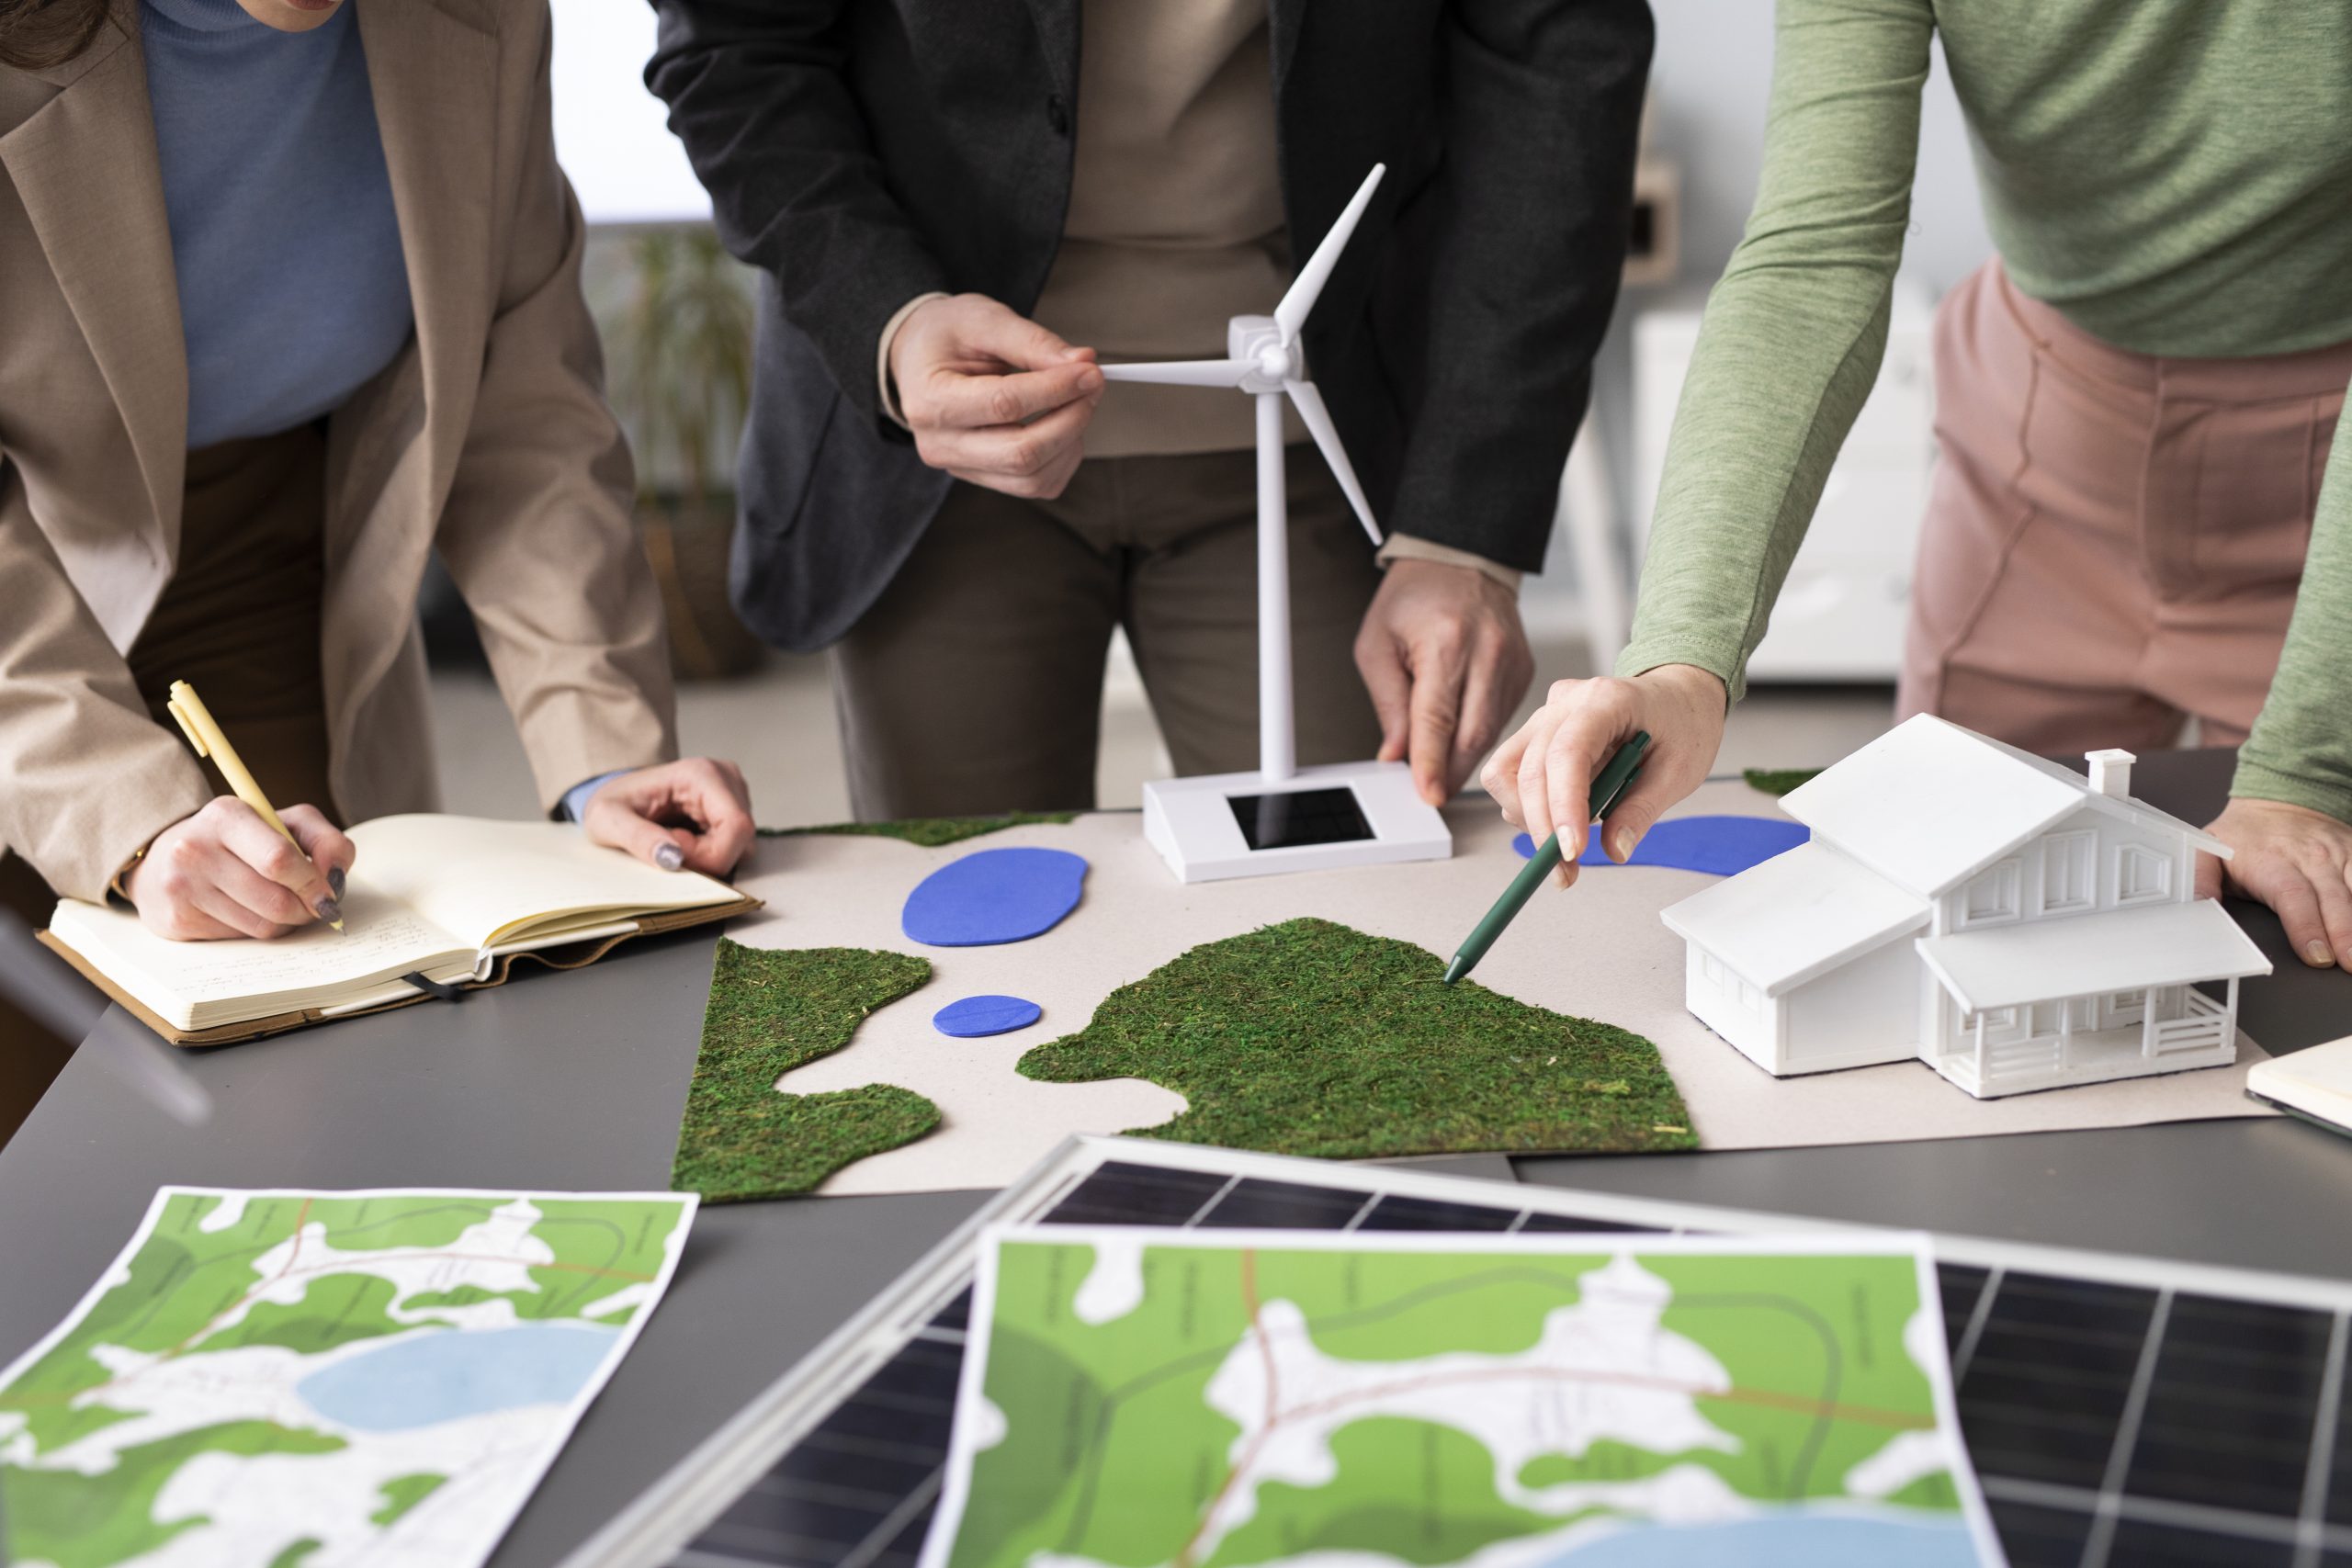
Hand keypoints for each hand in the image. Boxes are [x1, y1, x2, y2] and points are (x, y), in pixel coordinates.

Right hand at [125, 798, 353, 940]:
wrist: (163, 860)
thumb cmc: (238, 840)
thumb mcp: (284, 823)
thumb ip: (325, 840)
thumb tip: (336, 876)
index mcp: (226, 815)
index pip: (279, 859)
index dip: (314, 882)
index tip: (329, 892)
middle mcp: (195, 849)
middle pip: (276, 900)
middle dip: (307, 908)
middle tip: (314, 904)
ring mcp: (181, 886)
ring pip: (263, 926)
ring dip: (286, 922)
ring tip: (281, 903)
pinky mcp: (177, 920)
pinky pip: (241, 939)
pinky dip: (258, 930)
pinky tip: (249, 911)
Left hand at [581, 757, 754, 876]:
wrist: (618, 797)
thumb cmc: (613, 804)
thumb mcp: (607, 820)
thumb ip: (637, 838)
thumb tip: (672, 857)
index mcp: (702, 773)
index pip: (736, 826)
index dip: (709, 854)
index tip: (672, 853)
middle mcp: (726, 778)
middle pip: (742, 839)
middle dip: (706, 857)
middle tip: (669, 849)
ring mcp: (734, 793)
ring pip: (741, 845)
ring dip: (708, 856)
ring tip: (674, 842)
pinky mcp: (733, 808)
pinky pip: (736, 845)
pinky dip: (710, 853)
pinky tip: (686, 842)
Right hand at [889, 294, 1103, 498]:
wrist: (920, 358)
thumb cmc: (948, 334)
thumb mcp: (985, 319)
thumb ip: (1033, 341)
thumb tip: (1083, 363)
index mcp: (931, 400)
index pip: (1004, 405)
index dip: (1056, 389)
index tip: (1090, 371)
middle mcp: (941, 444)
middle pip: (1021, 454)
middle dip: (1071, 419)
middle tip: (1092, 385)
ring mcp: (961, 468)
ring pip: (1033, 478)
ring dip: (1071, 441)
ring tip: (1077, 401)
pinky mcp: (983, 478)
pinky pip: (1036, 485)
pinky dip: (1063, 458)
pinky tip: (1063, 424)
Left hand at [1355, 560, 1535, 804]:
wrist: (1462, 561)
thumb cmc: (1415, 598)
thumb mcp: (1379, 644)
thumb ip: (1388, 703)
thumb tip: (1396, 755)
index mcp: (1446, 641)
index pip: (1438, 718)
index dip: (1431, 762)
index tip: (1428, 793)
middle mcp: (1487, 652)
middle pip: (1473, 733)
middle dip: (1451, 772)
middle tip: (1431, 792)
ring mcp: (1513, 662)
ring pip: (1492, 731)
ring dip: (1466, 759)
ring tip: (1442, 770)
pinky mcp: (1525, 670)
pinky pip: (1504, 717)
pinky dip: (1481, 736)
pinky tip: (1462, 739)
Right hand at [1480, 663, 1726, 888]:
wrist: (1676, 697)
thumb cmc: (1681, 725)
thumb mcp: (1679, 771)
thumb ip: (1642, 810)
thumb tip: (1614, 850)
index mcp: (1607, 701)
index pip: (1568, 753)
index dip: (1563, 805)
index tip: (1571, 851)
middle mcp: (1565, 703)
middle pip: (1528, 769)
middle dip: (1541, 829)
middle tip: (1565, 872)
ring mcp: (1545, 715)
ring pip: (1504, 772)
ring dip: (1528, 818)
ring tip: (1569, 838)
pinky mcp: (1535, 733)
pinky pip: (1510, 774)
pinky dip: (1529, 807)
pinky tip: (1566, 813)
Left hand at [2196, 798, 2351, 968]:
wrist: (2281, 798)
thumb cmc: (2244, 836)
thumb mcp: (2207, 851)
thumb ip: (2198, 879)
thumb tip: (2196, 905)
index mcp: (2272, 862)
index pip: (2292, 896)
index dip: (2305, 927)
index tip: (2316, 955)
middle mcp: (2312, 859)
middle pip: (2334, 900)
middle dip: (2345, 935)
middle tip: (2350, 964)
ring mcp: (2342, 857)